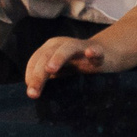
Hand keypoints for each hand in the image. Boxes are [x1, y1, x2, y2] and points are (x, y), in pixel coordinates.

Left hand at [22, 33, 136, 97]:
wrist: (106, 54)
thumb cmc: (77, 64)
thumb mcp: (59, 70)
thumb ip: (46, 77)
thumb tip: (32, 92)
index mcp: (50, 48)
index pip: (35, 60)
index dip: (31, 75)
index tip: (31, 92)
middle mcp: (62, 44)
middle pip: (46, 56)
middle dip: (38, 74)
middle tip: (34, 93)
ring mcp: (80, 47)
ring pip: (66, 49)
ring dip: (57, 58)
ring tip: (50, 70)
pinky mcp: (98, 50)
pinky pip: (95, 50)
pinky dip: (93, 52)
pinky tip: (91, 54)